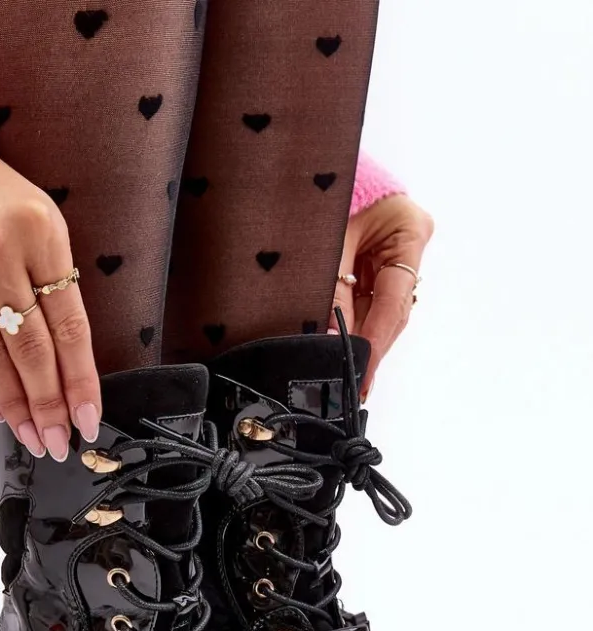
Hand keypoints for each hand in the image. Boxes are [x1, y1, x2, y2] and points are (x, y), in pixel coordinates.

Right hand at [0, 139, 100, 459]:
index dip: (81, 378)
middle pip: (32, 347)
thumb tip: (66, 352)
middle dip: (49, 404)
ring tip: (31, 434)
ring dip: (15, 403)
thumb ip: (50, 277)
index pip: (69, 323)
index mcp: (39, 232)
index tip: (89, 416)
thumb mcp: (34, 215)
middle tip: (59, 440)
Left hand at [331, 194, 433, 401]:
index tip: (361, 371)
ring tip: (343, 374)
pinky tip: (339, 349)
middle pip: (390, 312)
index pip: (394, 300)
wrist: (306, 160)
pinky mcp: (373, 262)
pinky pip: (364, 302)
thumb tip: (327, 345)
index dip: (375, 340)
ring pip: (378, 311)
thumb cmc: (321, 188)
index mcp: (409, 229)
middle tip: (351, 383)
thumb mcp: (325, 246)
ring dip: (359, 339)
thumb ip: (328, 296)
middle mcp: (408, 245)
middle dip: (368, 346)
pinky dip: (349, 324)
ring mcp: (393, 255)